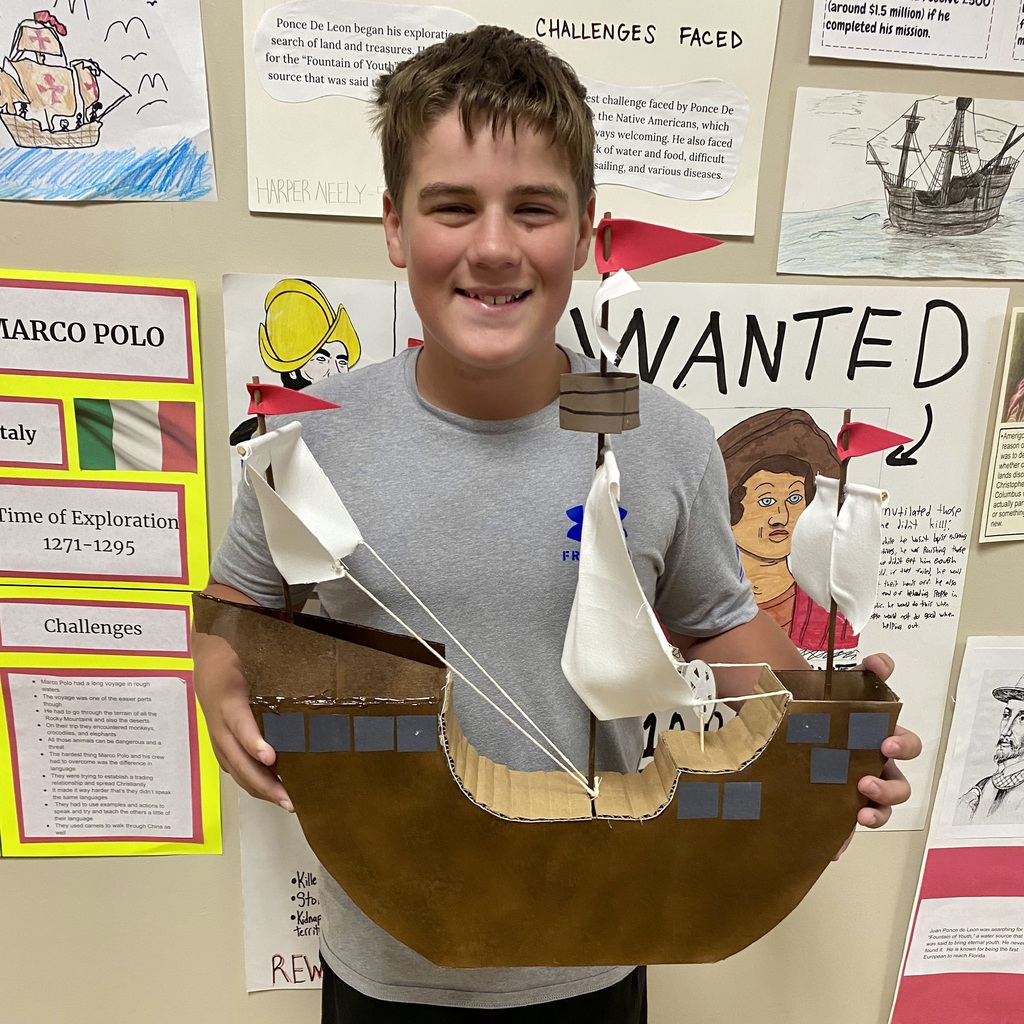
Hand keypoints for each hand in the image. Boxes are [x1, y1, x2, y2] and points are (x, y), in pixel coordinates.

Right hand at [192, 630, 292, 811]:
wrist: (202, 662)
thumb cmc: (230, 663)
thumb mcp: (246, 664)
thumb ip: (267, 678)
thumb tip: (302, 693)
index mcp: (229, 703)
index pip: (241, 726)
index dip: (254, 743)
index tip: (271, 759)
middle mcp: (220, 726)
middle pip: (240, 760)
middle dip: (264, 784)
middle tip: (290, 800)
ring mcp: (217, 738)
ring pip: (237, 771)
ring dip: (261, 789)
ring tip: (286, 802)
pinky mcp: (218, 744)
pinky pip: (234, 768)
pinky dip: (252, 783)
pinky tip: (271, 790)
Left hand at [834, 652, 921, 857]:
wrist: (783, 721)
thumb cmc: (820, 707)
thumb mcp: (837, 686)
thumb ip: (862, 673)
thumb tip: (881, 661)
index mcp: (877, 739)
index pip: (905, 744)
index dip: (903, 744)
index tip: (884, 742)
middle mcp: (874, 767)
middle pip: (899, 784)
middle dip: (890, 786)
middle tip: (866, 780)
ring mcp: (855, 790)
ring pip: (881, 809)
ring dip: (877, 813)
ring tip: (860, 812)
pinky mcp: (834, 808)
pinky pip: (843, 831)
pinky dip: (841, 840)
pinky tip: (832, 848)